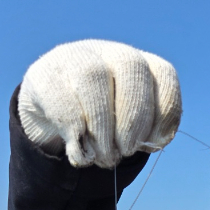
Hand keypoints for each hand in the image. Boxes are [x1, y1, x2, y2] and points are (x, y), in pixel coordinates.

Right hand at [18, 39, 181, 167]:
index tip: (154, 143)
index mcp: (139, 66)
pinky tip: (80, 152)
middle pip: (131, 67)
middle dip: (132, 119)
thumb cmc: (100, 124)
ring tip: (102, 156)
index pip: (163, 74)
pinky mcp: (44, 74)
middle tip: (126, 151)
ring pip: (94, 77)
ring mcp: (74, 58)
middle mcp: (109, 52)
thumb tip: (151, 142)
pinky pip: (62, 99)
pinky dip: (76, 132)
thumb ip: (144, 134)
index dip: (165, 112)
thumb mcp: (127, 130)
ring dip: (103, 127)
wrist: (51, 114)